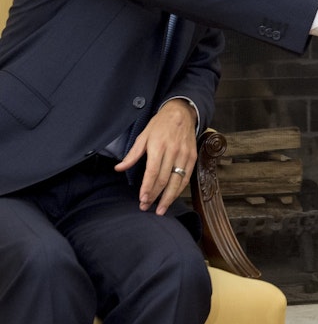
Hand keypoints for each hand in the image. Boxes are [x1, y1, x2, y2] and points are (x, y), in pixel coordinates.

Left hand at [115, 98, 197, 215]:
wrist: (182, 113)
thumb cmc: (160, 125)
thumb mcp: (143, 136)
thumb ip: (132, 154)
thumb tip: (119, 168)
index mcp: (158, 146)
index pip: (152, 172)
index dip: (147, 187)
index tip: (142, 199)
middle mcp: (173, 151)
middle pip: (164, 179)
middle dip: (155, 196)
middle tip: (146, 206)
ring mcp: (184, 155)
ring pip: (177, 181)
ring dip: (168, 198)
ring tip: (160, 209)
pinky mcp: (192, 157)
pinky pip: (186, 177)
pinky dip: (179, 190)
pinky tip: (172, 197)